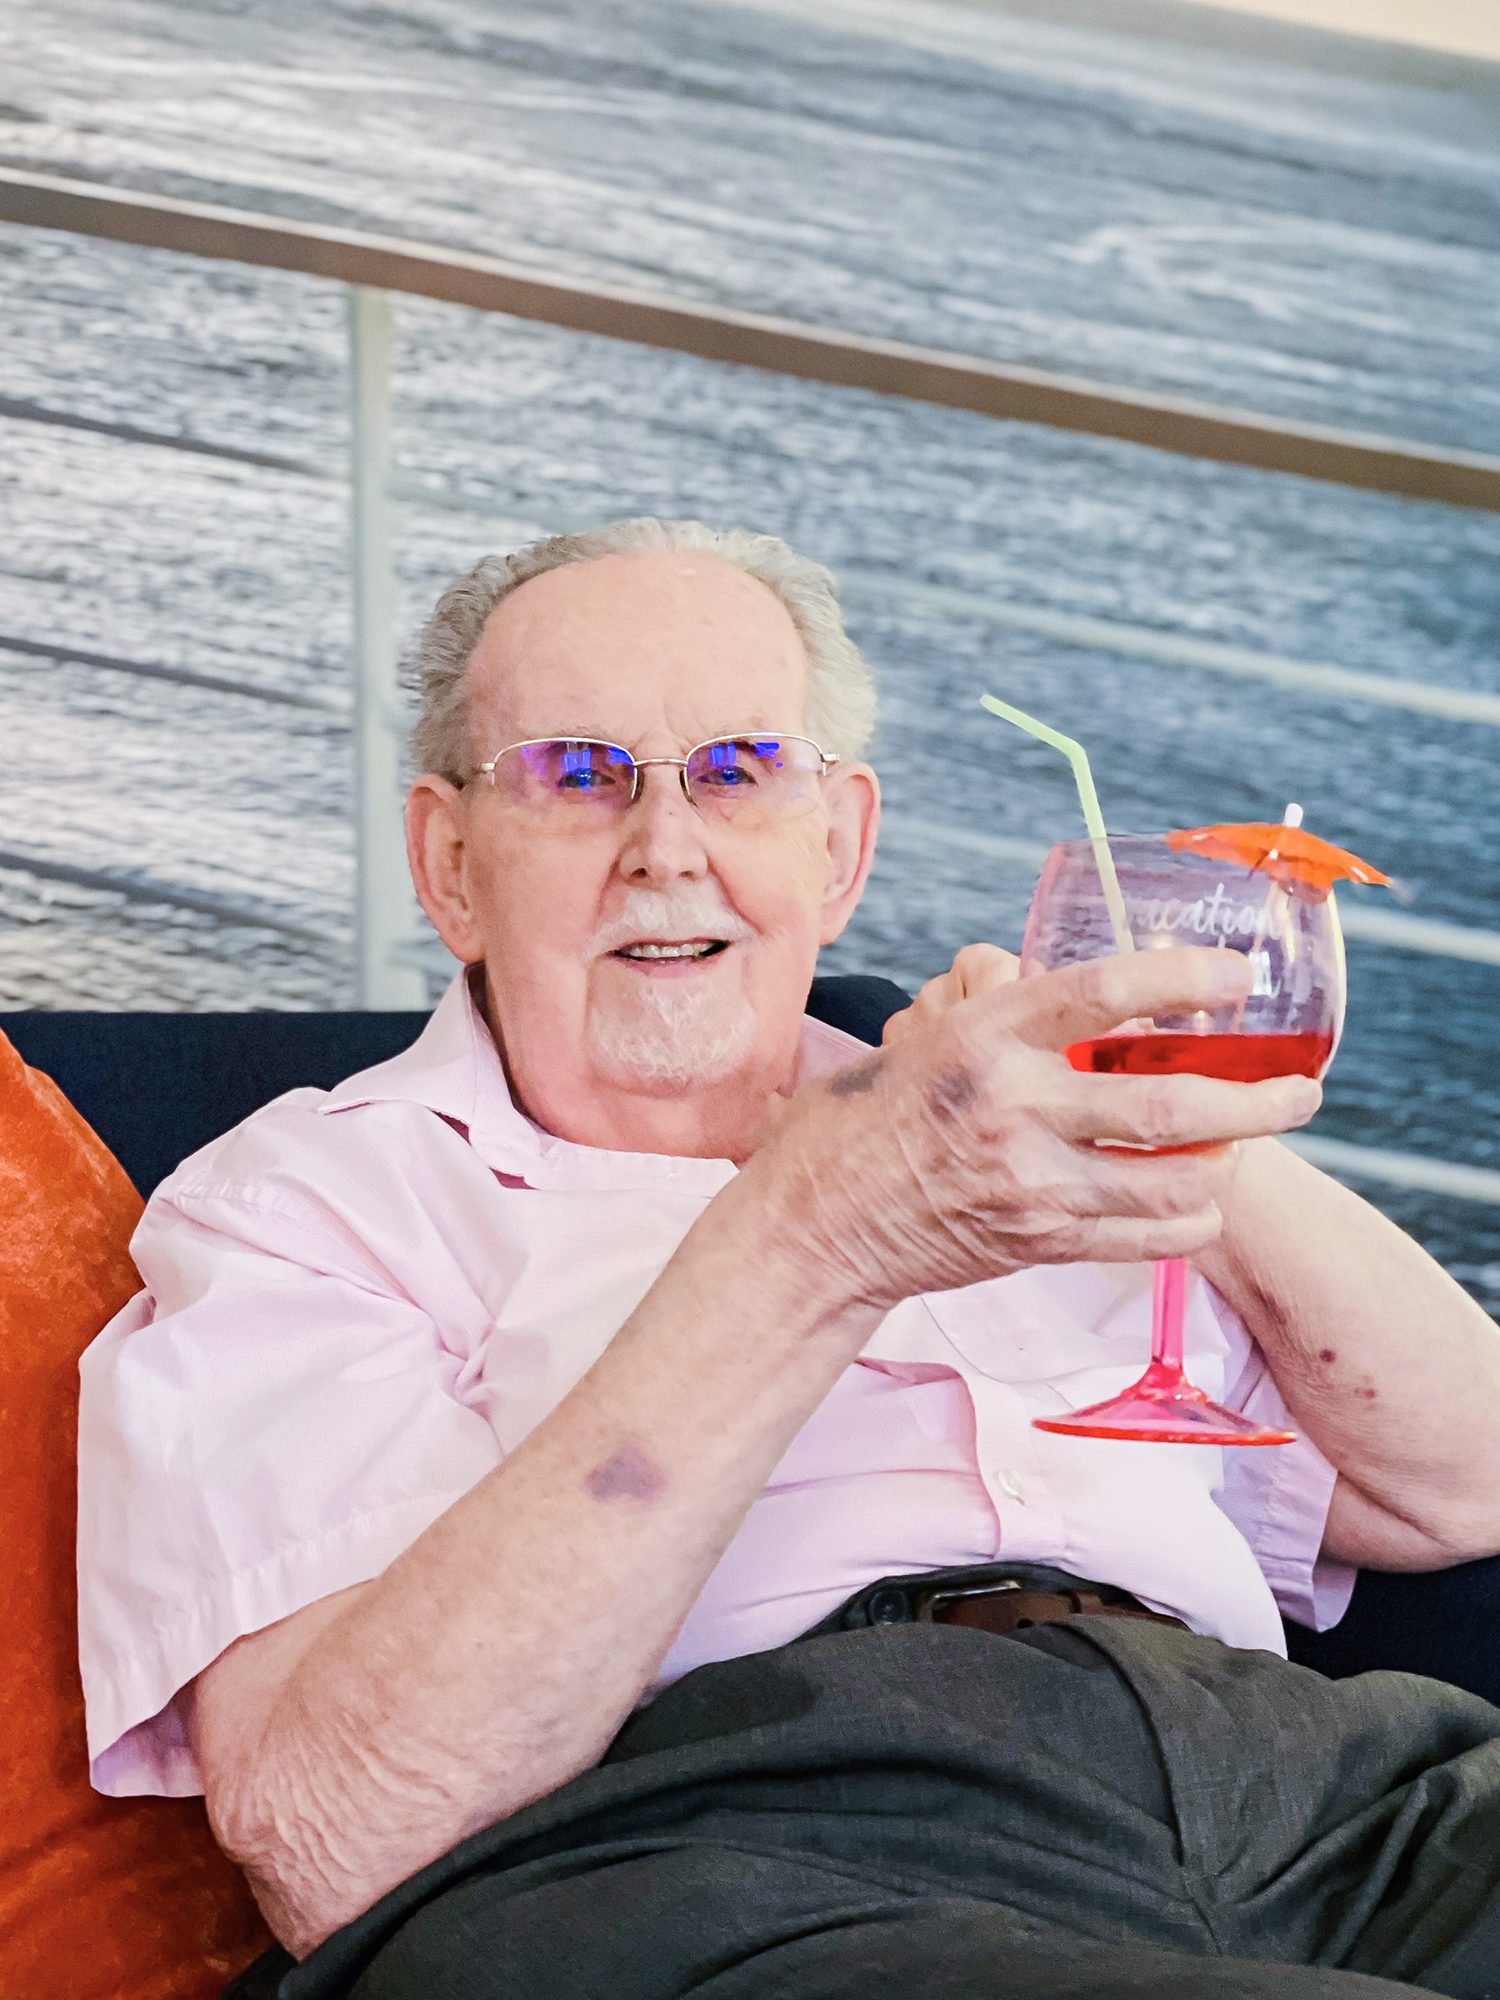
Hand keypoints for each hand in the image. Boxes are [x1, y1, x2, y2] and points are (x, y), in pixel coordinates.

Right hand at [749, 947, 1322, 1313]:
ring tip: (1252, 1144)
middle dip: (1257, 1100)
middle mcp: (1014, 1106)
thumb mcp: (925, 1035)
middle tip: (1303, 1091)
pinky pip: (1143, 1238)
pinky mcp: (1036, 1241)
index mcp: (987, 1035)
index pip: (1106, 992)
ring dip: (1231, 1164)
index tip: (1239, 978)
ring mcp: (1028, 1182)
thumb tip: (1080, 992)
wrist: (816, 1220)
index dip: (1186, 981)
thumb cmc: (867, 1116)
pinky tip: (1200, 1202)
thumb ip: (1005, 1011)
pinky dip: (1189, 1221)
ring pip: (1170, 1181)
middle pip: (1168, 1106)